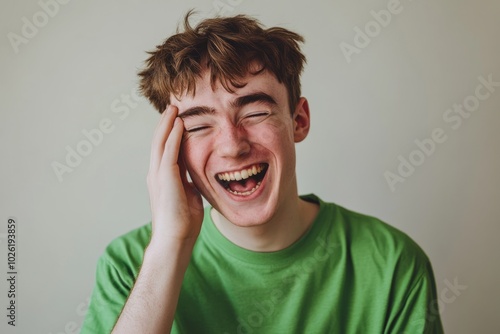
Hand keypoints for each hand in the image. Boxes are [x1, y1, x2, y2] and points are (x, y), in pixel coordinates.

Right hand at [146, 105, 203, 245]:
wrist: (175, 240)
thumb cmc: (183, 224)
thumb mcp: (190, 196)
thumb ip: (190, 184)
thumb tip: (196, 177)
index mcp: (163, 178)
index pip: (165, 150)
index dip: (171, 134)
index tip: (178, 120)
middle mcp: (156, 174)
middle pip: (159, 141)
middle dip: (166, 123)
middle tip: (173, 106)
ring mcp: (158, 175)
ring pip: (160, 142)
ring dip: (167, 124)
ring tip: (174, 108)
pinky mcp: (165, 178)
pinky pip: (168, 151)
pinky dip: (173, 136)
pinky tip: (179, 123)